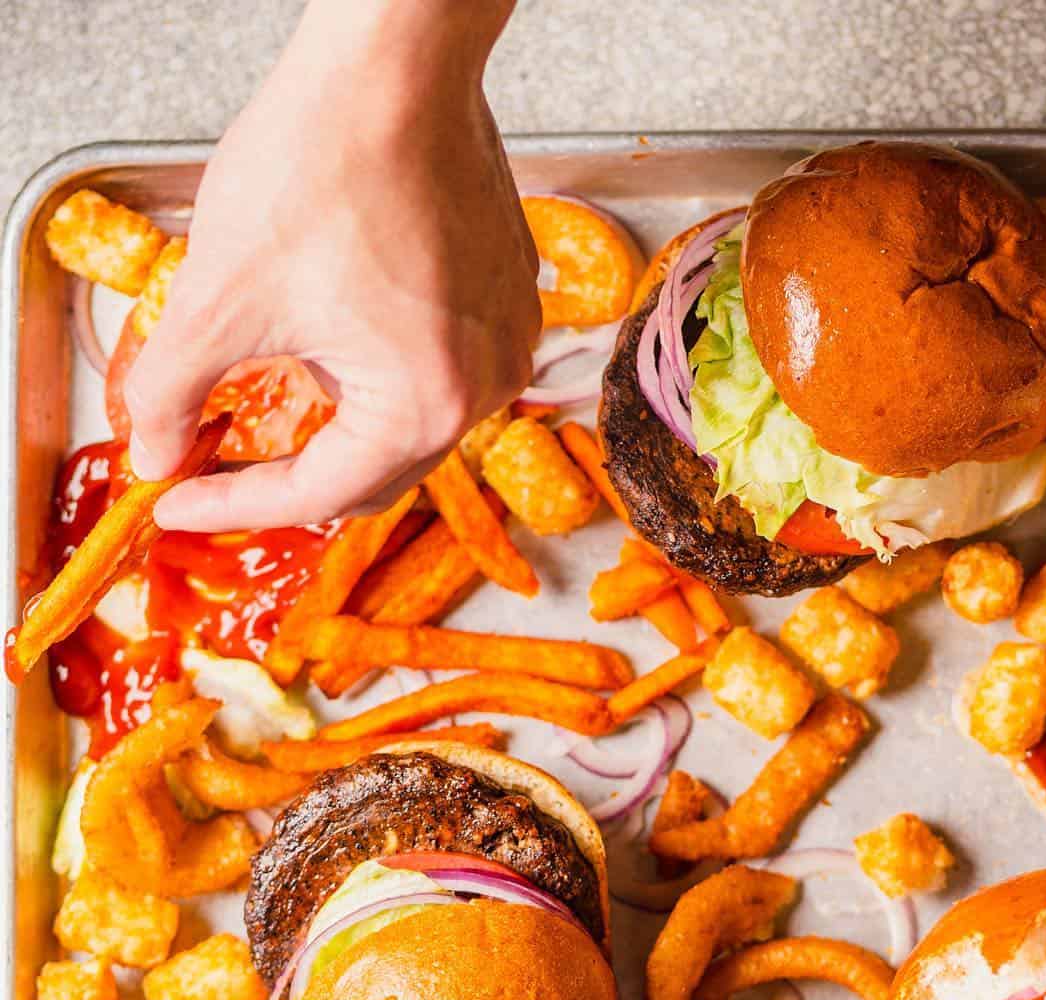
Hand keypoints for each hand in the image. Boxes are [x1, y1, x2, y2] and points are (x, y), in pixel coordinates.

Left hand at [124, 0, 538, 530]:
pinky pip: (439, 370)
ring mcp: (506, 345)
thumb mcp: (220, 292)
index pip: (317, 495)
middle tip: (213, 461)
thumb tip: (154, 452)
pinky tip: (333, 331)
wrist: (396, 64)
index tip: (176, 502)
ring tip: (272, 378)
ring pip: (403, 422)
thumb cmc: (326, 163)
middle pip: (370, 473)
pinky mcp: (508, 302)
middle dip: (286, 471)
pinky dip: (378, 372)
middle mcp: (485, 390)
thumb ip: (173, 390)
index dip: (233, 505)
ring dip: (334, 420)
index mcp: (425, 406)